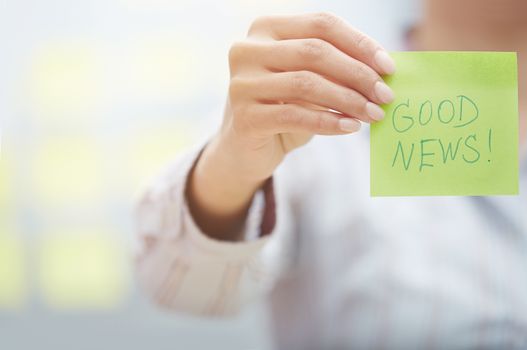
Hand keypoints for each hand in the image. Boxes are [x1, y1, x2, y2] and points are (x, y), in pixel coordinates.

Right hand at [188, 12, 395, 238]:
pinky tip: (350, 128)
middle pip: (315, 52)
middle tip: (385, 96)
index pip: (321, 25)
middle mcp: (247, 50)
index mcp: (266, 29)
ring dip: (348, 100)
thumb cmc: (283, 108)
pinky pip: (296, 116)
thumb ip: (336, 69)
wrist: (245, 148)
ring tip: (373, 114)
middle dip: (357, 74)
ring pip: (306, 84)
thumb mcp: (309, 81)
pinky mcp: (244, 116)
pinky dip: (328, 122)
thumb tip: (383, 71)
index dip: (359, 44)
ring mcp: (242, 83)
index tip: (389, 67)